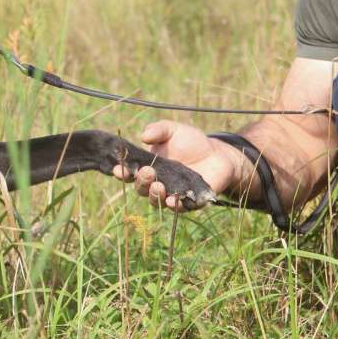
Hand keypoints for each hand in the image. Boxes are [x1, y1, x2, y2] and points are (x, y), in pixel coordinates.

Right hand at [112, 120, 246, 211]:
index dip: (122, 172)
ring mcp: (171, 194)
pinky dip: (174, 206)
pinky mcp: (188, 203)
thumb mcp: (173, 130)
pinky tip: (173, 200)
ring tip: (158, 186)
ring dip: (154, 195)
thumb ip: (158, 130)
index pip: (130, 172)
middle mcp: (156, 182)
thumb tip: (144, 136)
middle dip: (141, 182)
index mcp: (147, 166)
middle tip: (147, 172)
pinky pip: (178, 209)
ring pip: (156, 200)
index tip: (120, 169)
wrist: (218, 154)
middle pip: (141, 188)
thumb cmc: (191, 141)